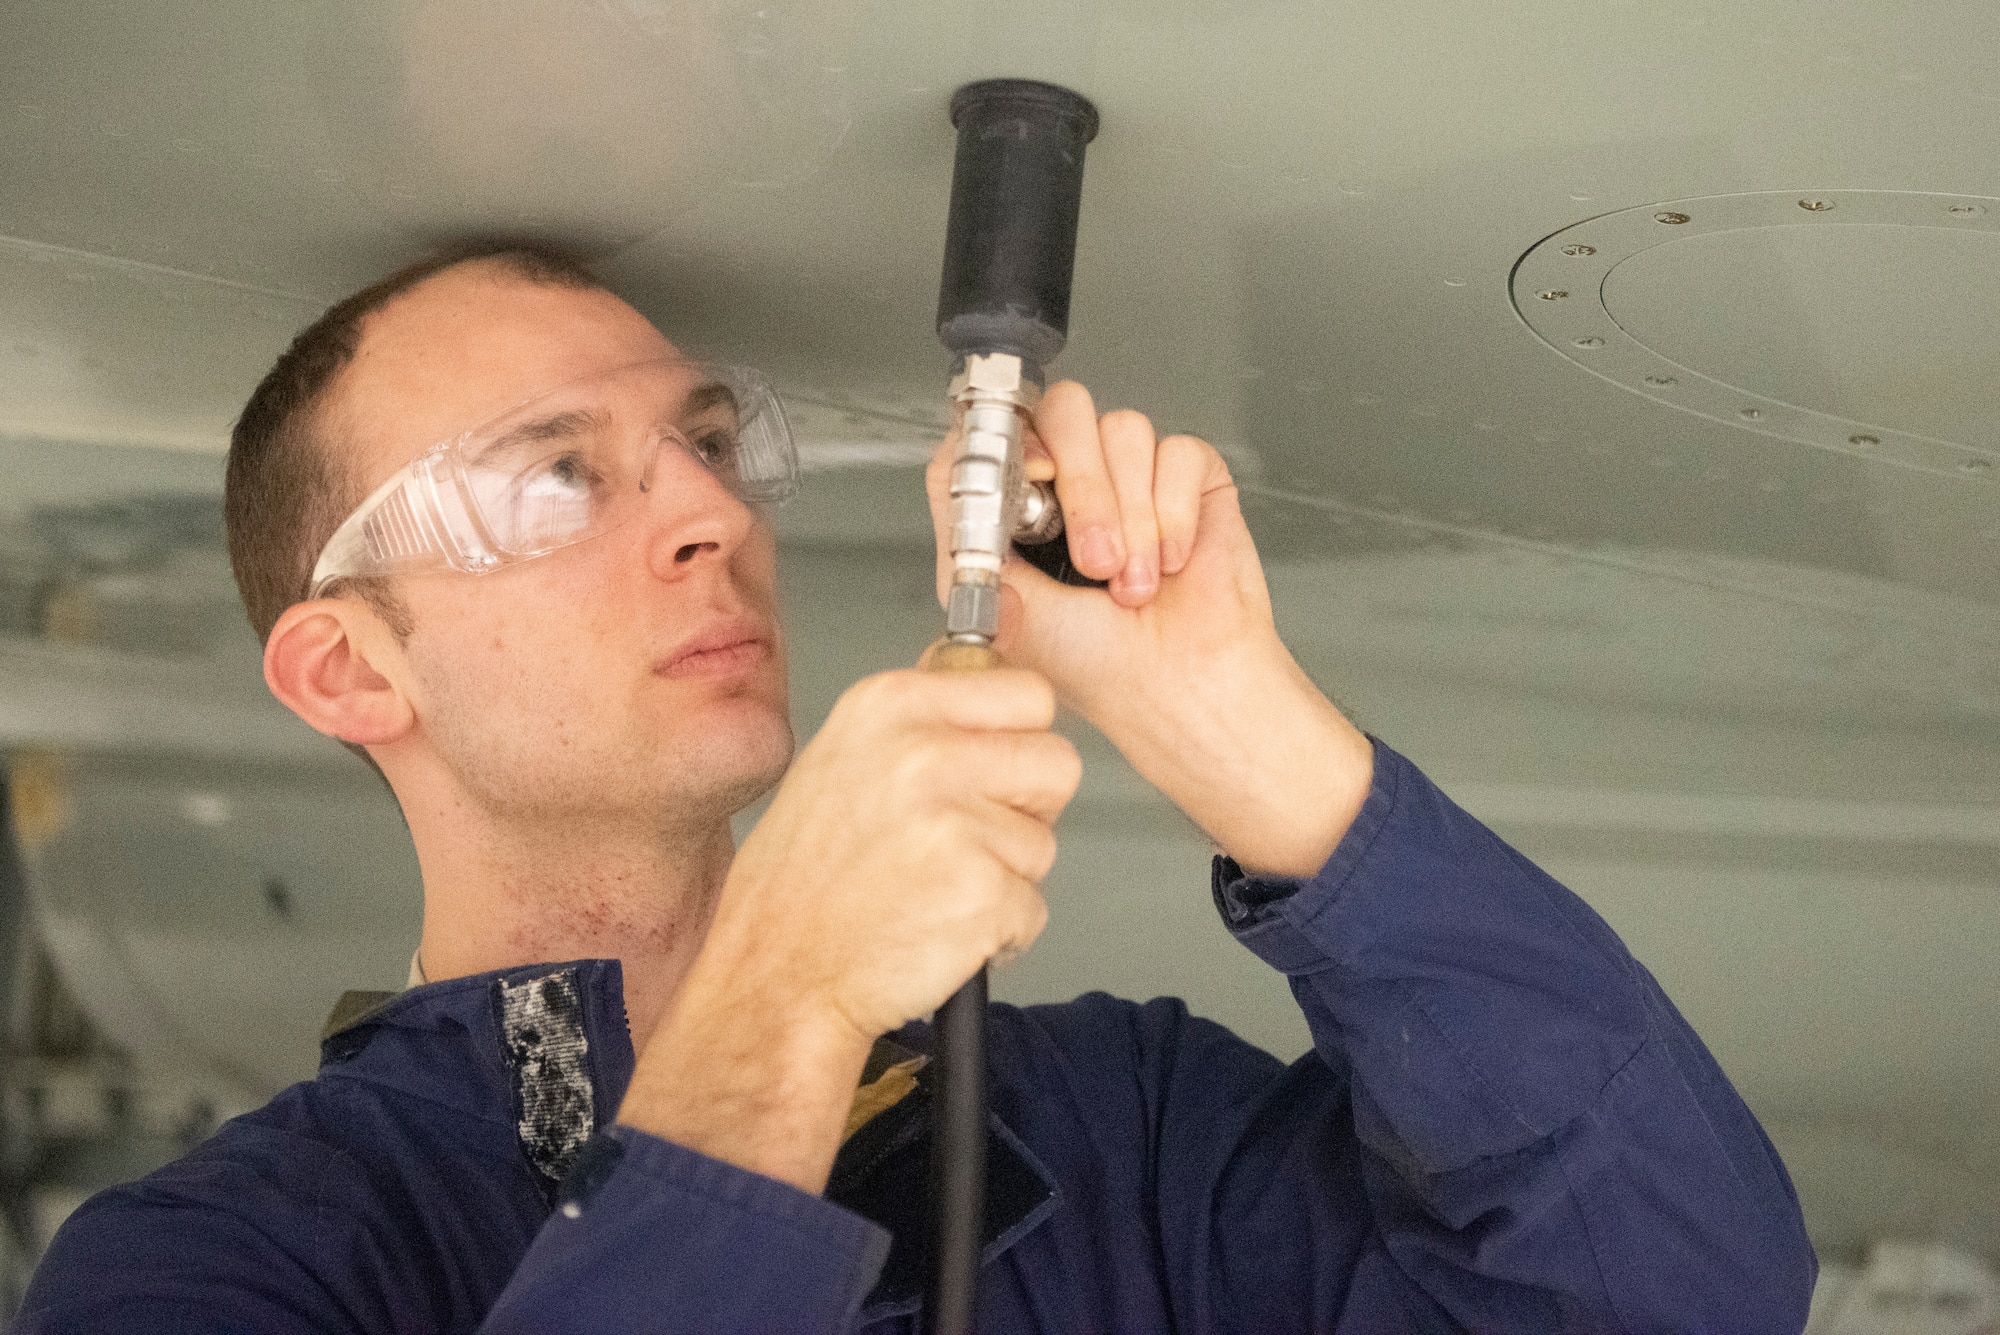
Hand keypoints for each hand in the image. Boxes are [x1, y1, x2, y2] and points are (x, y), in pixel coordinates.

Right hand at [619, 667, 1078, 1190]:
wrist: (776, 978)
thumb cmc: (805, 883)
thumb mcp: (842, 759)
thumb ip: (923, 720)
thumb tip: (990, 677)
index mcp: (891, 704)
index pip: (1027, 693)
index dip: (1015, 743)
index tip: (982, 775)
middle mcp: (923, 751)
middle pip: (1056, 760)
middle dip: (1026, 808)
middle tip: (962, 841)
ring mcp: (955, 821)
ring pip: (1044, 841)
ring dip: (1005, 875)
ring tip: (932, 888)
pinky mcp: (982, 890)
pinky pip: (1033, 906)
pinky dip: (999, 931)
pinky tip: (936, 928)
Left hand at [927, 381, 1372, 876]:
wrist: (1179, 691)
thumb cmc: (1099, 668)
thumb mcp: (1007, 609)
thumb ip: (972, 541)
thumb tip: (955, 481)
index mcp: (1020, 509)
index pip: (996, 430)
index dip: (1008, 436)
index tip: (1029, 477)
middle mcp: (1073, 484)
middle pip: (1064, 411)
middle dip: (1085, 488)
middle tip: (1095, 561)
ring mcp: (1131, 476)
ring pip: (1124, 431)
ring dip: (1133, 517)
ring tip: (1134, 583)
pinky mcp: (1189, 480)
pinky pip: (1180, 455)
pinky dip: (1176, 515)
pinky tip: (1171, 562)